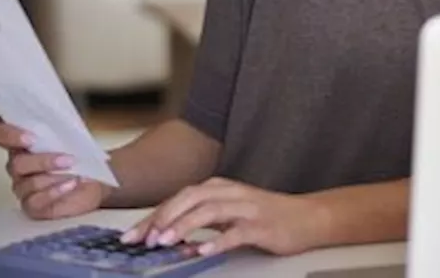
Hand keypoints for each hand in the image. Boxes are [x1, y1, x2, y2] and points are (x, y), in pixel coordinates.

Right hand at [0, 122, 109, 219]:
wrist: (92, 186)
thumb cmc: (78, 161)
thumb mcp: (71, 141)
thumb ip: (59, 134)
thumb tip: (61, 127)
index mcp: (22, 145)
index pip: (0, 134)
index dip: (9, 135)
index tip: (30, 138)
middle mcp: (17, 167)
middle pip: (17, 164)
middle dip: (44, 161)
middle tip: (68, 160)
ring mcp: (22, 187)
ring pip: (29, 183)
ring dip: (56, 177)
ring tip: (75, 173)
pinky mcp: (31, 206)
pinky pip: (36, 200)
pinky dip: (56, 191)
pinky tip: (71, 184)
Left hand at [120, 177, 328, 256]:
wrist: (308, 217)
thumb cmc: (267, 216)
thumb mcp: (229, 213)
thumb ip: (201, 220)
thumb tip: (168, 235)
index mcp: (219, 188)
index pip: (179, 198)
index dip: (153, 216)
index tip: (132, 235)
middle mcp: (230, 192)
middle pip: (189, 198)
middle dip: (162, 217)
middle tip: (143, 239)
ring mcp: (246, 207)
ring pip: (208, 211)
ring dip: (183, 226)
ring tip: (164, 242)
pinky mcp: (261, 225)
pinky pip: (235, 232)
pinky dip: (216, 241)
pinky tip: (202, 251)